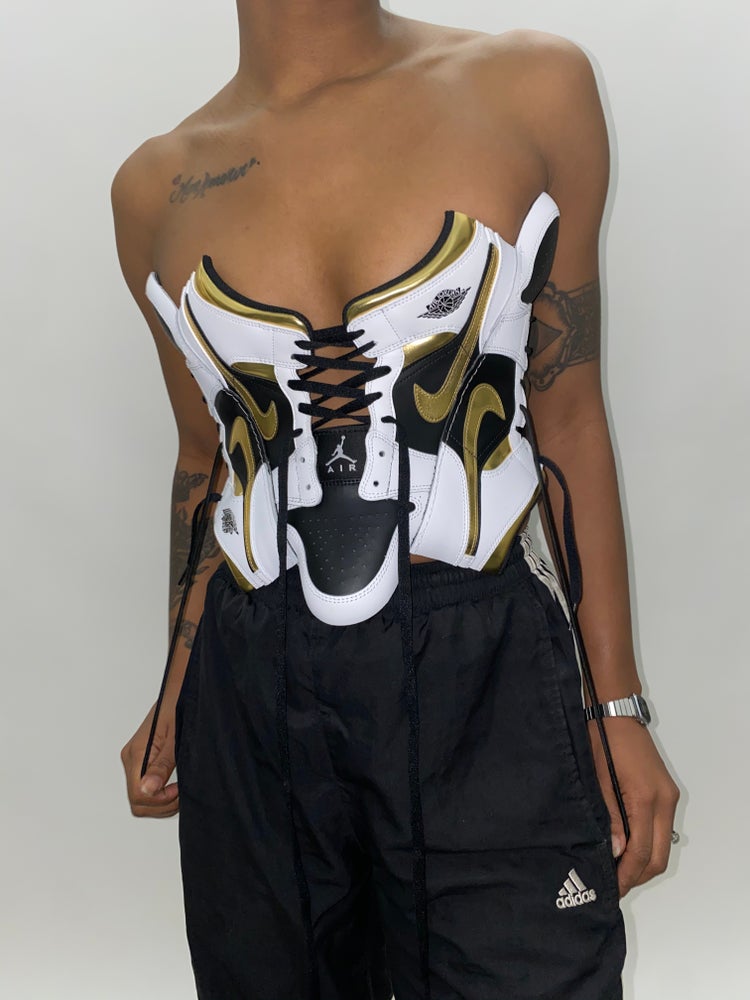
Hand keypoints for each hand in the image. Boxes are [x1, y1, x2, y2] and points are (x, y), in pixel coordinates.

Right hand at [120, 700, 179, 817]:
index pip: (137, 795)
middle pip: (137, 801)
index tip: (178, 790)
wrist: (181, 690)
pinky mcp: (144, 759)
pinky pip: (147, 785)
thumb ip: (162, 765)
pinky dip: (161, 793)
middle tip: (182, 794)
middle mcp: (132, 758)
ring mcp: (136, 759)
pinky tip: (175, 785)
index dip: (159, 800)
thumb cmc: (180, 707)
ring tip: (181, 789)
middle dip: (160, 805)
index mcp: (136, 753)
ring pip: (141, 796)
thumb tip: (148, 789)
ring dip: (161, 801)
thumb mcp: (176, 738)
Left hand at [588, 718, 679, 896]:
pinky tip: (626, 846)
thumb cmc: (602, 739)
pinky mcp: (666, 791)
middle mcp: (665, 800)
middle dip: (637, 875)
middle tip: (613, 885)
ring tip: (616, 869)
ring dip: (643, 861)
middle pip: (659, 856)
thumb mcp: (598, 779)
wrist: (616, 711)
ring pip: (662, 844)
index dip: (626, 875)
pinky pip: (661, 828)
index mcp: (646, 798)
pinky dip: (647, 843)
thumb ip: (609, 818)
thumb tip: (616, 851)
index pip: (642, 852)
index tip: (610, 888)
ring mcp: (668, 795)